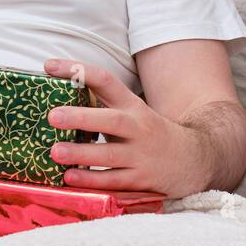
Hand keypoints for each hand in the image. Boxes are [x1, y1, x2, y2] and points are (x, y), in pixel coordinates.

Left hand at [41, 58, 212, 198]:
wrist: (195, 158)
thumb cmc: (151, 134)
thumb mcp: (133, 114)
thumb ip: (103, 108)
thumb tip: (57, 103)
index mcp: (133, 106)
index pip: (106, 81)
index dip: (78, 70)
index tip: (49, 66)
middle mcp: (138, 128)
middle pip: (111, 120)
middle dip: (81, 117)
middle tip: (52, 116)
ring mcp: (141, 155)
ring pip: (110, 154)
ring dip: (81, 153)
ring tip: (55, 151)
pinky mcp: (142, 179)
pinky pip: (114, 180)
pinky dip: (91, 180)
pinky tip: (69, 177)